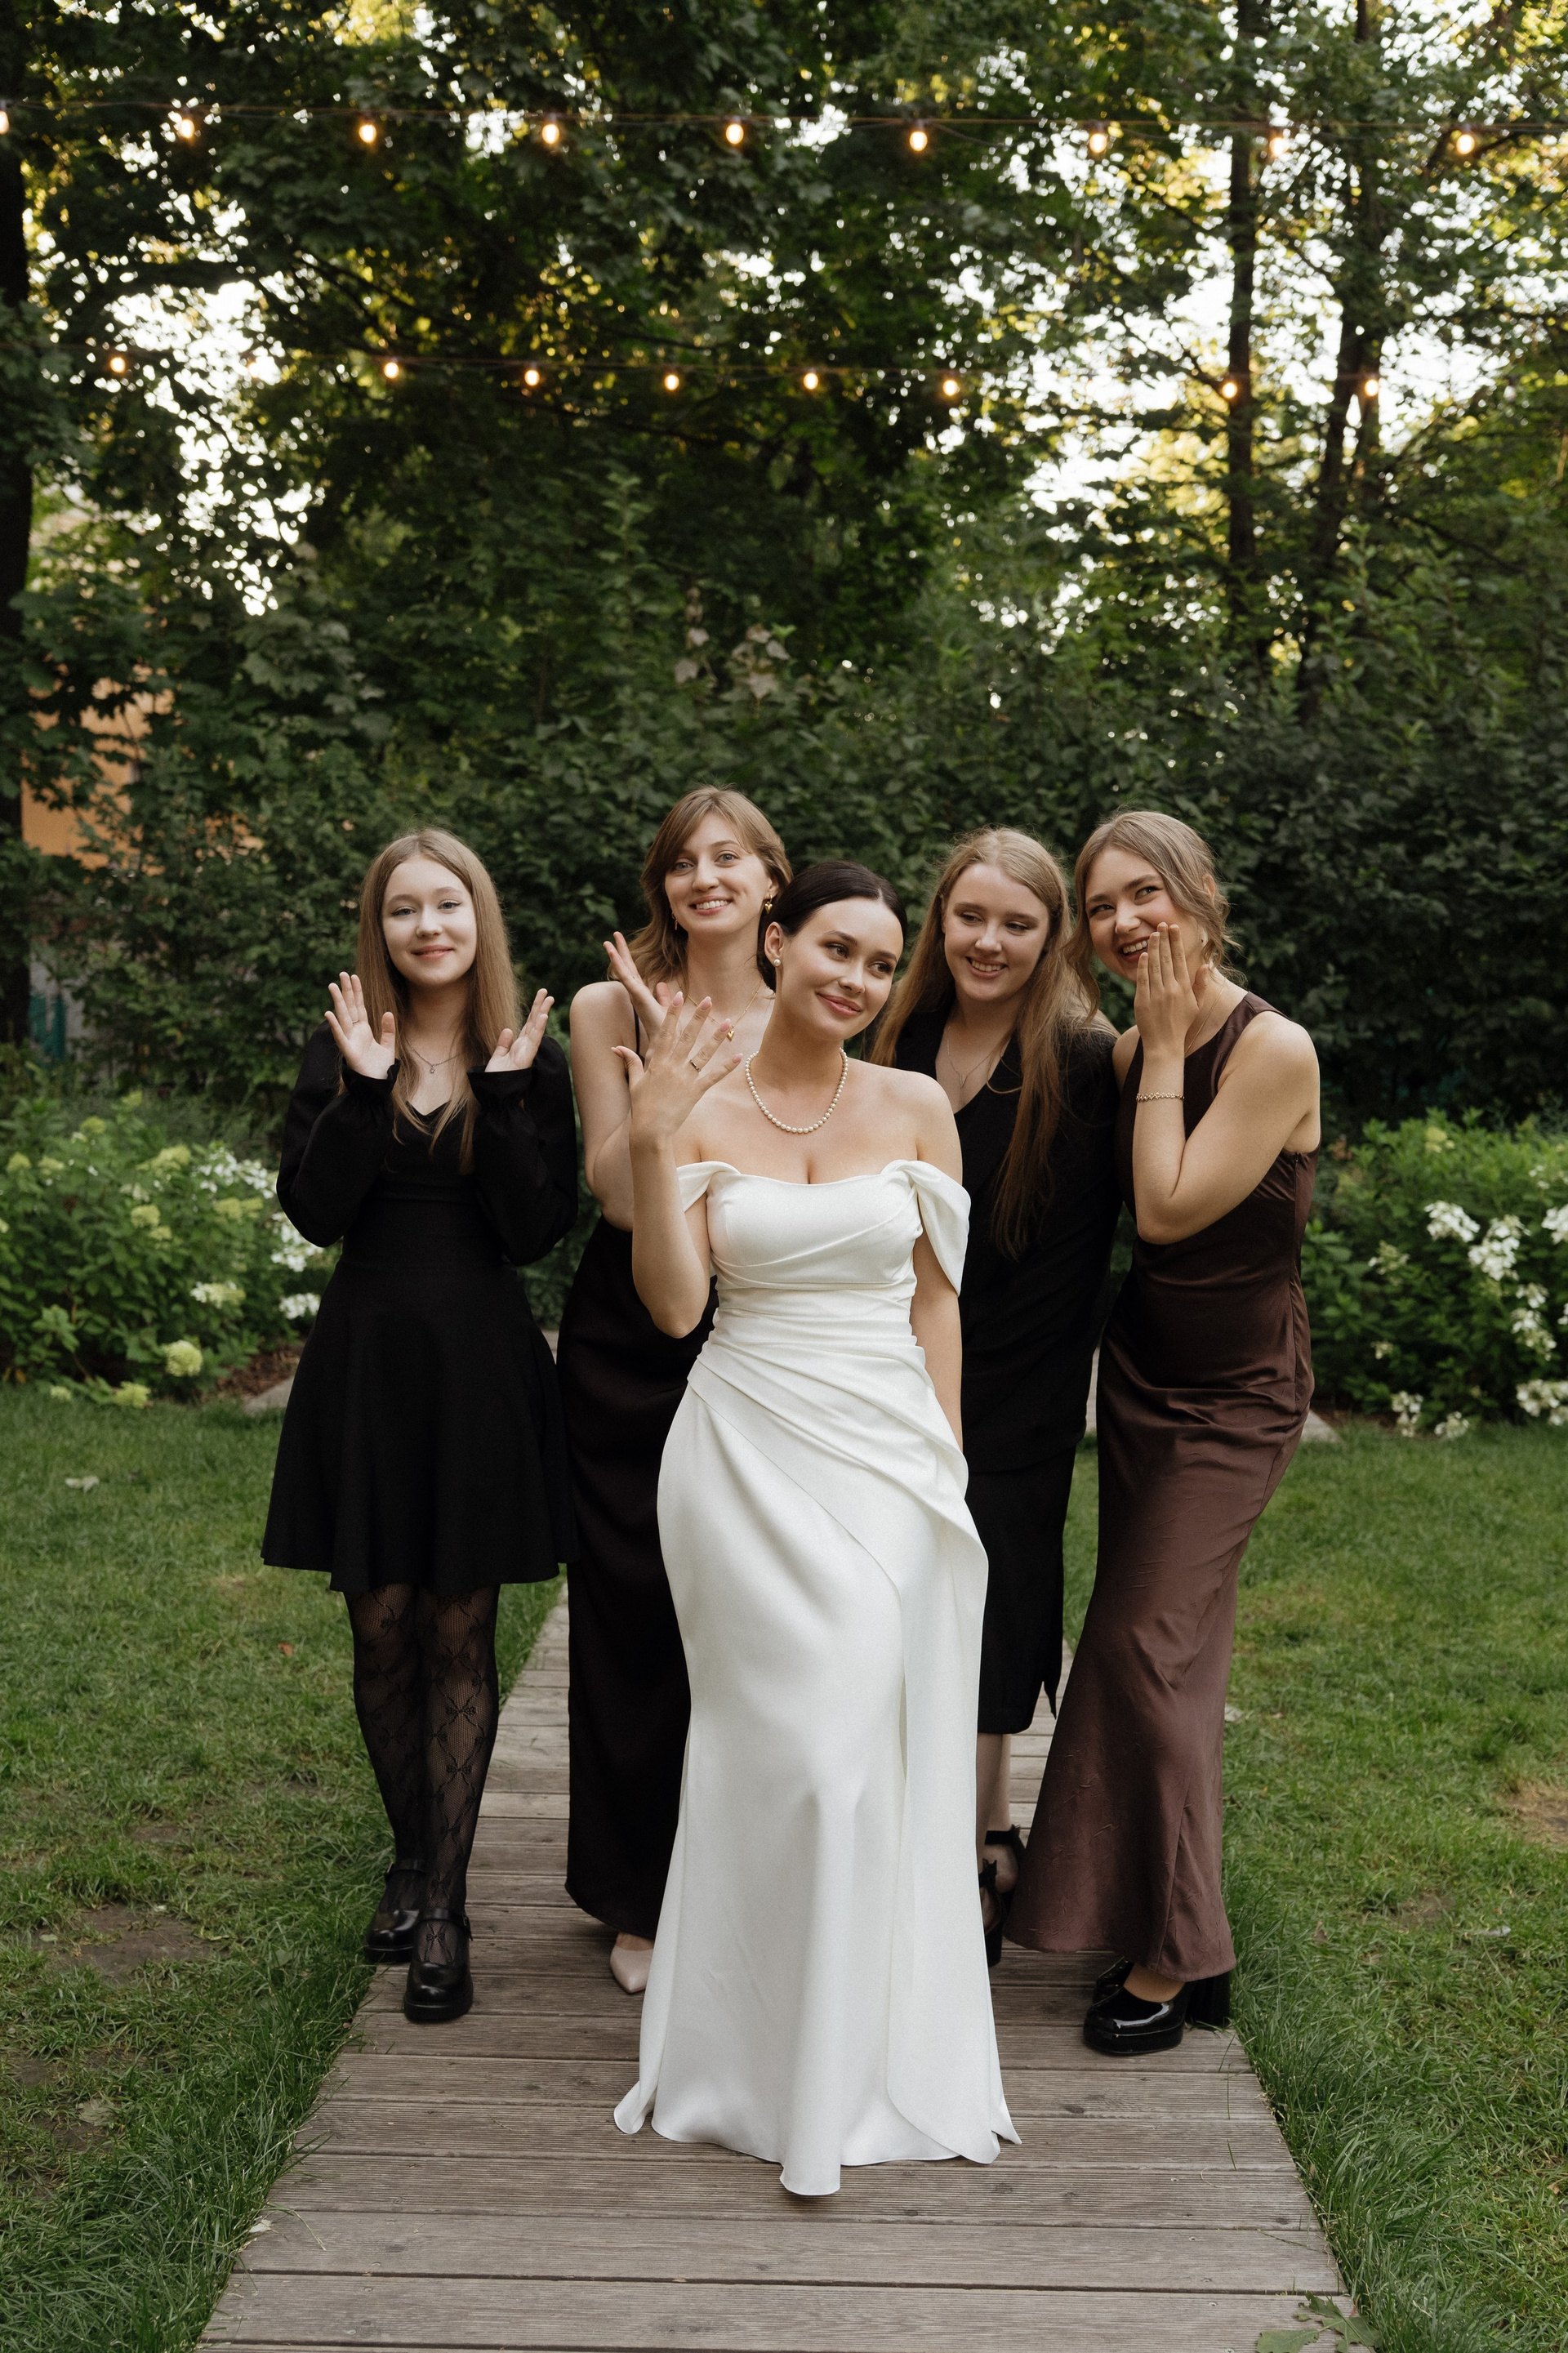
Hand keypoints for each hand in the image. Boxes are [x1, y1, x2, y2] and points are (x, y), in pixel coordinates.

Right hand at [326, 972, 395, 1078]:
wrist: (377, 1086)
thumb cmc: (379, 1068)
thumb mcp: (388, 1046)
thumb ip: (388, 1030)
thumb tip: (388, 1012)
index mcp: (363, 1030)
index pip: (359, 1007)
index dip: (357, 992)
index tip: (354, 977)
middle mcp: (354, 1033)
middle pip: (350, 1007)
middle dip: (346, 991)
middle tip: (342, 974)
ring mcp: (350, 1040)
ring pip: (343, 1017)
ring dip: (337, 1002)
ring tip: (332, 986)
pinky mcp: (348, 1051)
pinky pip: (340, 1037)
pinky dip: (334, 1026)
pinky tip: (328, 1013)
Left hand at [486, 988, 553, 1072]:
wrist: (494, 1093)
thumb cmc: (497, 1078)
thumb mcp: (497, 1057)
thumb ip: (503, 1043)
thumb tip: (508, 1029)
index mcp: (519, 1045)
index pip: (528, 1024)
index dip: (534, 1010)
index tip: (540, 997)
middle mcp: (525, 1046)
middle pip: (534, 1022)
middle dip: (540, 1007)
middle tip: (546, 992)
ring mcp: (527, 1051)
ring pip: (536, 1028)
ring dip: (542, 1013)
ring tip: (548, 998)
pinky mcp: (526, 1057)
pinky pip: (534, 1040)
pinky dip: (538, 1028)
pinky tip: (543, 1016)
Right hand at [605, 932, 675, 1039]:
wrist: (667, 1040)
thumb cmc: (666, 1028)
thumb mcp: (665, 1007)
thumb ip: (662, 996)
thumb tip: (661, 985)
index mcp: (641, 994)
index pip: (632, 972)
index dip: (626, 958)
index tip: (620, 945)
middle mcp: (635, 992)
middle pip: (626, 967)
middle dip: (620, 951)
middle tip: (613, 935)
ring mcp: (635, 993)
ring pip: (623, 970)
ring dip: (616, 954)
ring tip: (608, 940)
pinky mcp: (637, 994)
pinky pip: (625, 976)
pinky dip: (618, 964)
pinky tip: (613, 952)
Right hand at [614, 992, 740, 1147]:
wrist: (650, 1131)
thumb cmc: (641, 1107)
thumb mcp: (634, 1082)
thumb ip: (630, 1062)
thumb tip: (616, 1048)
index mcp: (657, 1062)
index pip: (666, 1031)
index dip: (673, 1013)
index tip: (679, 996)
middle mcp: (672, 1067)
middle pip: (687, 1037)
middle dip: (698, 1017)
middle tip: (708, 1000)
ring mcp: (685, 1079)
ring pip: (703, 1054)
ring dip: (716, 1038)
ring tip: (728, 1022)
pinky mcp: (696, 1092)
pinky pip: (713, 1077)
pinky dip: (726, 1067)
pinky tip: (739, 1056)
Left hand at [1133, 924, 1202, 1059]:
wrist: (1165, 1044)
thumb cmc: (1182, 1024)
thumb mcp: (1196, 1005)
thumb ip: (1201, 985)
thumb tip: (1206, 965)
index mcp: (1184, 988)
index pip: (1180, 959)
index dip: (1176, 941)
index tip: (1174, 928)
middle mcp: (1171, 989)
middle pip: (1167, 958)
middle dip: (1164, 939)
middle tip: (1162, 923)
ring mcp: (1156, 994)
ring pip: (1155, 965)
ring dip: (1154, 948)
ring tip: (1153, 933)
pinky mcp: (1142, 1001)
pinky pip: (1142, 979)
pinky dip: (1143, 966)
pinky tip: (1144, 954)